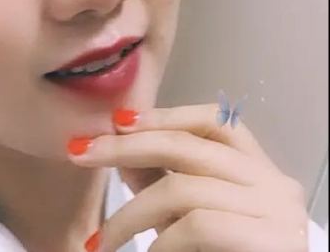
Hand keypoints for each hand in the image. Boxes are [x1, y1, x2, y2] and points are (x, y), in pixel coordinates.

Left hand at [67, 103, 309, 251]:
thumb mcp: (192, 215)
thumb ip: (163, 182)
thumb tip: (119, 156)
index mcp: (258, 169)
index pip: (214, 121)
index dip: (164, 115)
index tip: (118, 121)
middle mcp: (273, 183)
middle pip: (188, 146)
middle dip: (125, 147)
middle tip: (80, 152)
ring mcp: (276, 212)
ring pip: (183, 189)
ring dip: (131, 215)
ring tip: (102, 241)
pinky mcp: (270, 243)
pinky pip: (197, 225)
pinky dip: (161, 241)